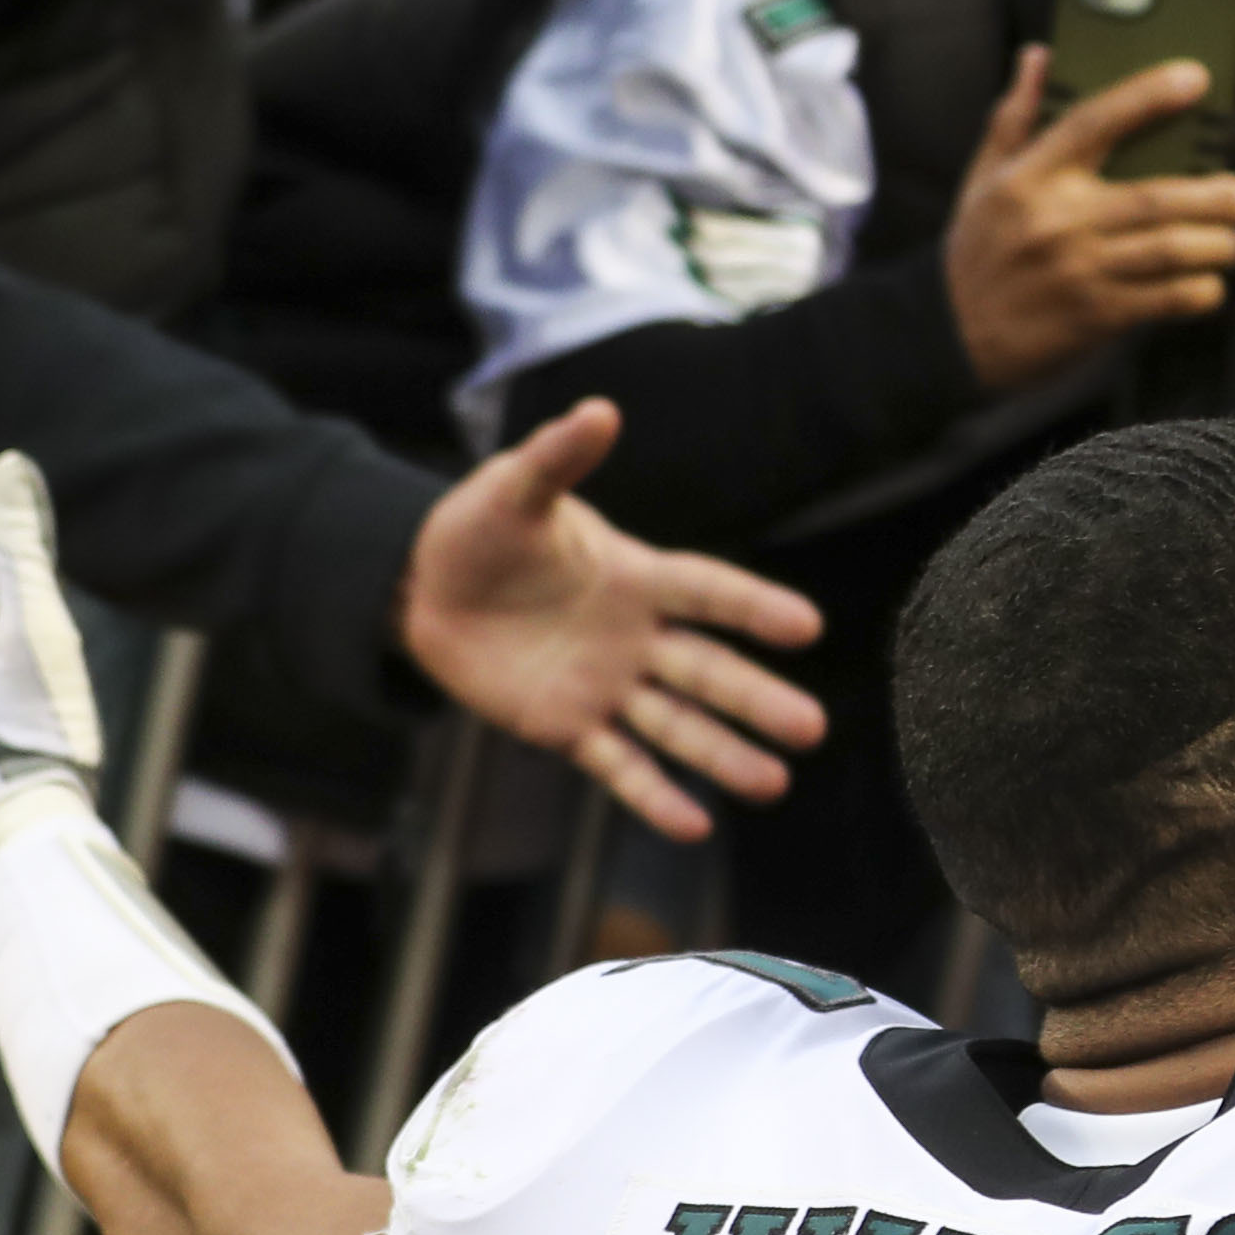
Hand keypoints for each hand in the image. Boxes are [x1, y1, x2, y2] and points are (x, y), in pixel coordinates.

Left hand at [402, 401, 826, 842]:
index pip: (706, 592)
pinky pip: (617, 765)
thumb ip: (558, 458)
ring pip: (676, 726)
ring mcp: (606, 686)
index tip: (807, 627)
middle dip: (757, 700)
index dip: (752, 608)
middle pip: (707, 672)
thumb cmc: (479, 529)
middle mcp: (634, 636)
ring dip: (723, 755)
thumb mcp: (514, 489)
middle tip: (812, 728)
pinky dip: (652, 795)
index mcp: (634, 575)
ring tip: (774, 784)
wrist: (423, 588)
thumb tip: (600, 410)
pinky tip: (694, 824)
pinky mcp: (567, 727)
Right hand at [947, 46, 1234, 387]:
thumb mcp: (982, 178)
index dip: (1148, 95)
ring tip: (1233, 239)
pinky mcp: (1095, 316)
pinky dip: (1199, 290)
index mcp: (1030, 177)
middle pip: (1156, 197)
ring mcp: (1079, 271)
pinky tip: (1208, 283)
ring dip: (1218, 244)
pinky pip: (1166, 299)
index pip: (1094, 121)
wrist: (949, 336)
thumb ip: (1016, 116)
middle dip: (1215, 196)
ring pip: (1171, 250)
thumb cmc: (977, 250)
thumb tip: (1038, 55)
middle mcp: (1057, 220)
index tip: (1195, 77)